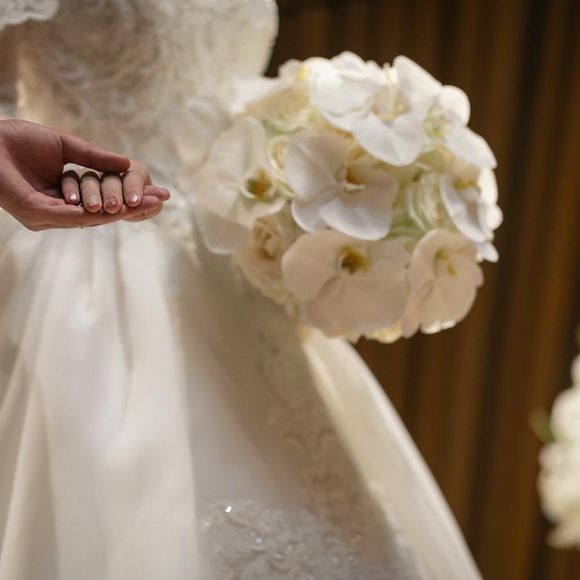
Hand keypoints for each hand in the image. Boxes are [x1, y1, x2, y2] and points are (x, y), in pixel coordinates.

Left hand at [0, 119, 168, 229]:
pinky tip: (123, 208)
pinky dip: (100, 213)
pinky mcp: (37, 213)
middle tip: (162, 199)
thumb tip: (125, 164)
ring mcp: (46, 216)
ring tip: (152, 203)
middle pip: (103, 213)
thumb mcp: (64, 146)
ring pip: (93, 217)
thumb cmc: (16, 140)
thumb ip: (94, 157)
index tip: (156, 192)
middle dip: (135, 206)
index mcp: (62, 198)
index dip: (130, 197)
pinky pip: (74, 215)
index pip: (103, 201)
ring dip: (125, 211)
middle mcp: (56, 212)